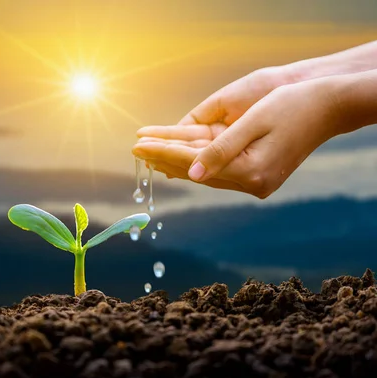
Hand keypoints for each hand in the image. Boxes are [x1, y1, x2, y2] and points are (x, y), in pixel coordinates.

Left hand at [133, 77, 342, 198]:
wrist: (329, 108)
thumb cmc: (293, 107)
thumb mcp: (254, 122)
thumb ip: (222, 149)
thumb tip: (192, 172)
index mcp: (251, 171)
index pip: (195, 163)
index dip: (163, 153)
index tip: (138, 146)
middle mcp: (253, 183)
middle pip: (197, 171)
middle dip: (164, 159)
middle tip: (135, 150)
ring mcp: (256, 183)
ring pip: (205, 172)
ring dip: (176, 162)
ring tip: (150, 154)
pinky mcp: (258, 177)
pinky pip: (218, 170)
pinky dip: (196, 163)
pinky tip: (177, 160)